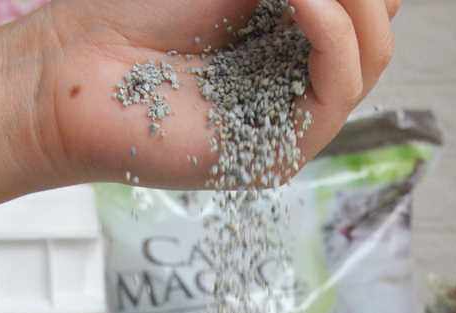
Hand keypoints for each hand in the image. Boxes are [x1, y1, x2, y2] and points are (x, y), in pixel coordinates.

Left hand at [23, 0, 399, 188]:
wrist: (80, 70)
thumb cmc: (136, 16)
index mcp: (287, 40)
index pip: (361, 9)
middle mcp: (296, 82)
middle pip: (375, 33)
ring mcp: (290, 122)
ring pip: (369, 61)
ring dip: (354, 4)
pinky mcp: (277, 154)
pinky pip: (336, 93)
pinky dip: (332, 36)